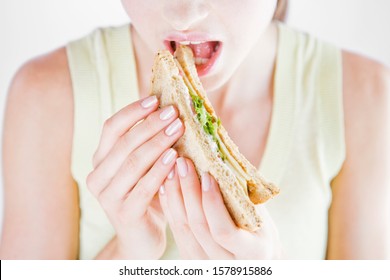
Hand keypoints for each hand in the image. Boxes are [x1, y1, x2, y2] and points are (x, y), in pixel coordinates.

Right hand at [86, 96, 183, 258]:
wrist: (142, 238)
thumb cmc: (147, 196)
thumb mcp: (144, 167)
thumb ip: (148, 144)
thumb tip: (168, 110)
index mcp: (101, 160)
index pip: (111, 128)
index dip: (132, 111)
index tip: (156, 99)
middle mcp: (98, 176)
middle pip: (123, 143)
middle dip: (150, 125)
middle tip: (173, 112)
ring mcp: (108, 196)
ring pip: (133, 162)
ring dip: (158, 143)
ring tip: (178, 129)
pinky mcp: (124, 214)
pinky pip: (144, 186)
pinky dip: (160, 170)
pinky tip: (176, 158)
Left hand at [159, 157, 283, 258]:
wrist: (254, 258)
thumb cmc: (261, 230)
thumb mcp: (261, 215)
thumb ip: (244, 194)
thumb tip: (222, 157)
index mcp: (252, 253)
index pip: (224, 231)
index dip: (213, 203)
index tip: (208, 174)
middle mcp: (226, 264)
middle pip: (198, 228)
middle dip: (188, 192)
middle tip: (183, 163)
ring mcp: (205, 264)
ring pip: (182, 229)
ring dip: (174, 196)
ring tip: (172, 169)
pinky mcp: (190, 258)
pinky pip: (175, 230)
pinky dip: (169, 206)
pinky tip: (166, 185)